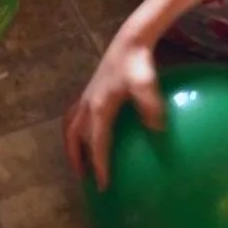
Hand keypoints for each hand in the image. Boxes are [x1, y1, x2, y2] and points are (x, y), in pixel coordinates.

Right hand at [64, 36, 164, 188]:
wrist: (129, 41)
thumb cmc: (139, 63)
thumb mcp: (147, 84)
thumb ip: (150, 105)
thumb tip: (157, 129)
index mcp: (99, 109)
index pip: (96, 144)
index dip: (99, 166)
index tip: (103, 186)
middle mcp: (87, 106)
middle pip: (75, 139)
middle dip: (78, 160)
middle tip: (85, 179)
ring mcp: (85, 98)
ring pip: (70, 128)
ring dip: (71, 147)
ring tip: (78, 162)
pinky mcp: (88, 91)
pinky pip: (74, 116)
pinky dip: (75, 130)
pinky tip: (87, 135)